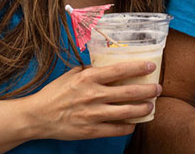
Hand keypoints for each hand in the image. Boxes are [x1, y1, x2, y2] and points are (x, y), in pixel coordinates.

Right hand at [19, 61, 160, 139]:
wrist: (37, 116)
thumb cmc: (55, 93)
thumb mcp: (72, 75)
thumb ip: (91, 70)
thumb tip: (107, 63)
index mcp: (88, 78)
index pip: (120, 70)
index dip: (138, 67)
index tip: (151, 66)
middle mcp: (93, 95)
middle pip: (129, 92)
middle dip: (148, 90)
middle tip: (158, 88)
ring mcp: (92, 114)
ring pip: (126, 111)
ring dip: (143, 108)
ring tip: (151, 105)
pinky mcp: (90, 131)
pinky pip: (116, 129)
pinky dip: (128, 126)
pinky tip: (134, 123)